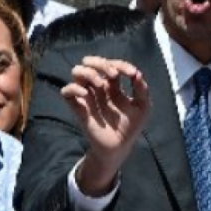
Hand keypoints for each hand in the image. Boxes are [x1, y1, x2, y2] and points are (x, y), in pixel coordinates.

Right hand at [62, 56, 149, 195]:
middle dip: (100, 63)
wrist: (119, 147)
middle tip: (113, 74)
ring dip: (88, 73)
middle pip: (91, 63)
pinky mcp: (78, 108)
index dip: (121, 64)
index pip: (112, 65)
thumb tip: (137, 73)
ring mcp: (87, 96)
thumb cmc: (131, 126)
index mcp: (113, 85)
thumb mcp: (143, 108)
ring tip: (100, 84)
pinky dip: (74, 89)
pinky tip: (86, 95)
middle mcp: (98, 88)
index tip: (131, 74)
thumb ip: (142, 90)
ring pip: (77, 72)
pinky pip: (67, 92)